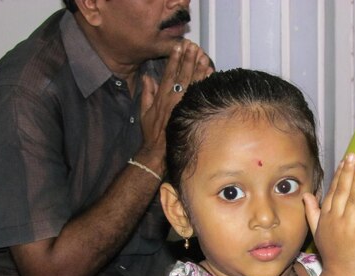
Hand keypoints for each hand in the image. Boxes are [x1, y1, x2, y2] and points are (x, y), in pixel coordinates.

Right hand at [138, 40, 213, 171]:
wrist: (158, 150)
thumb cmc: (152, 132)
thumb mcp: (143, 111)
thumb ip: (146, 93)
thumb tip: (147, 78)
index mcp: (161, 96)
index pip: (168, 73)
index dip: (173, 59)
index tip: (178, 47)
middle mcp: (172, 99)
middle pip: (181, 75)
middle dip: (187, 59)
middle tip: (193, 46)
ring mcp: (182, 105)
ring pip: (192, 82)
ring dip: (198, 67)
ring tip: (203, 55)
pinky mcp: (190, 112)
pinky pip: (199, 94)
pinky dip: (205, 83)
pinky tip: (210, 73)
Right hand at [303, 153, 354, 275]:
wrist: (341, 274)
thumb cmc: (332, 252)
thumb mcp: (317, 231)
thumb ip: (312, 211)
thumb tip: (305, 195)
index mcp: (326, 216)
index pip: (333, 191)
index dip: (339, 175)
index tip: (344, 160)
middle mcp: (335, 219)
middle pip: (342, 192)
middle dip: (347, 173)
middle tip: (352, 156)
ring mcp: (347, 226)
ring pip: (352, 200)